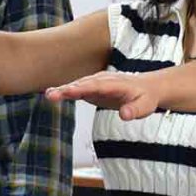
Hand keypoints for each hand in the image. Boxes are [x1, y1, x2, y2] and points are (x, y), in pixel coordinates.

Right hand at [44, 71, 159, 119]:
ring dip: (63, 90)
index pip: (97, 86)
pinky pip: (77, 89)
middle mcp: (103, 80)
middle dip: (67, 89)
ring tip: (48, 95)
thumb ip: (135, 110)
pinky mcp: (92, 88)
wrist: (146, 88)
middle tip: (51, 95)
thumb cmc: (146, 98)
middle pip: (83, 84)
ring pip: (77, 85)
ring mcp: (96, 83)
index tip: (69, 92)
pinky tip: (52, 95)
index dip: (82, 88)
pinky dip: (65, 92)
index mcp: (115, 83)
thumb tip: (124, 115)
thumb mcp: (146, 105)